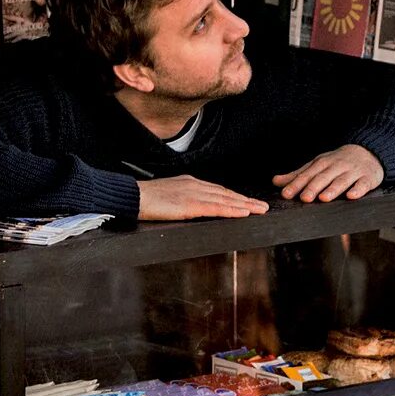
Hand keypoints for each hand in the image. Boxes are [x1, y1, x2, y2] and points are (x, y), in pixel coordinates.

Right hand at [137, 175, 267, 221]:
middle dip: (246, 200)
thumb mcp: (168, 196)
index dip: (235, 197)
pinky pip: (216, 207)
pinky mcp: (190, 205)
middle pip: (226, 193)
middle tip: (263, 206)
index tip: (249, 202)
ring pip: (226, 200)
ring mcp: (193, 194)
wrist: (131, 196)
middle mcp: (195, 185)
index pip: (218, 190)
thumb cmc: (144, 199)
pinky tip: (244, 213)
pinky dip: (232, 210)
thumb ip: (182, 200)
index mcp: (190, 183)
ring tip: (260, 210)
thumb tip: (191, 208)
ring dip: (245, 205)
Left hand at [272, 145, 384, 202]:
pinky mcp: (368, 178)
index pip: (308, 174)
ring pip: (342, 181)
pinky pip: (363, 184)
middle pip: (323, 177)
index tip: (286, 194)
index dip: (297, 184)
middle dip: (313, 187)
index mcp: (323, 163)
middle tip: (304, 198)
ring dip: (333, 189)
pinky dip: (358, 190)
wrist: (369, 151)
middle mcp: (337, 166)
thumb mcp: (318, 165)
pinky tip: (351, 196)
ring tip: (324, 198)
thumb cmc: (338, 162)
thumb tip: (276, 181)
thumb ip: (298, 175)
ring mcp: (353, 172)